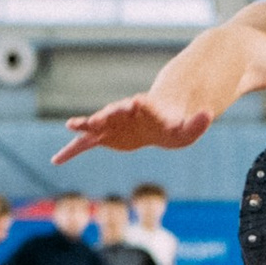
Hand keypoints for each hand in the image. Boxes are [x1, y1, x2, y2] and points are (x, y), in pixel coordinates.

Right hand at [52, 92, 212, 167]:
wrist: (162, 122)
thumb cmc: (178, 124)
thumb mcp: (191, 128)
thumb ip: (198, 122)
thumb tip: (210, 114)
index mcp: (147, 109)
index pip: (142, 105)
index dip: (139, 105)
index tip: (136, 104)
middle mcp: (126, 113)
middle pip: (115, 112)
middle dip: (107, 114)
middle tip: (98, 117)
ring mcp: (112, 125)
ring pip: (96, 126)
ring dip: (85, 127)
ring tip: (72, 126)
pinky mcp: (105, 138)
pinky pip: (84, 145)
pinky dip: (71, 151)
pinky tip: (55, 160)